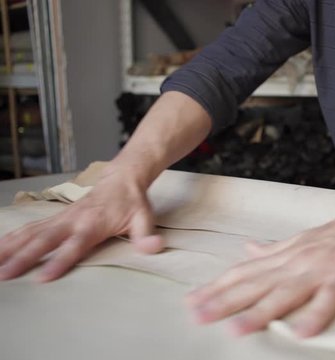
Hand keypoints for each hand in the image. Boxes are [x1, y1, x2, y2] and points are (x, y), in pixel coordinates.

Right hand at [0, 164, 163, 281]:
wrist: (122, 178)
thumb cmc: (133, 202)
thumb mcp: (144, 218)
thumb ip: (146, 235)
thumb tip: (154, 247)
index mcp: (94, 223)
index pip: (75, 245)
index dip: (60, 260)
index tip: (43, 277)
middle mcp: (72, 220)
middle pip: (45, 239)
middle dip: (23, 257)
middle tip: (5, 274)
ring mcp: (61, 217)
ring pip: (30, 232)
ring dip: (10, 247)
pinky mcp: (54, 217)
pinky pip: (29, 228)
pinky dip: (11, 238)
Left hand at [185, 207, 334, 337]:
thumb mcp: (299, 241)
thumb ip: (272, 250)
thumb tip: (247, 250)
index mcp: (284, 256)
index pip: (244, 272)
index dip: (217, 288)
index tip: (191, 302)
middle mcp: (295, 262)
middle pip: (256, 284)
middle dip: (225, 301)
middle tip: (197, 316)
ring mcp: (319, 270)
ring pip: (285, 293)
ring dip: (260, 312)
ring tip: (236, 330)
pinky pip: (328, 300)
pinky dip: (315, 315)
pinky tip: (301, 333)